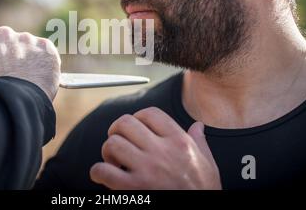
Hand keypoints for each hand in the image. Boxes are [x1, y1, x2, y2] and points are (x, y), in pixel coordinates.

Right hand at [0, 26, 60, 102]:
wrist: (12, 105)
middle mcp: (4, 33)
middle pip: (7, 45)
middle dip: (9, 59)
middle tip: (11, 80)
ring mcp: (27, 39)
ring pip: (27, 48)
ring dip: (27, 60)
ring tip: (25, 82)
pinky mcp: (46, 47)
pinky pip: (45, 53)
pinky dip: (43, 64)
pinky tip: (37, 78)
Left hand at [90, 107, 221, 189]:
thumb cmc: (203, 191)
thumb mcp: (207, 164)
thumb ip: (199, 142)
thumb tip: (198, 125)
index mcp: (179, 142)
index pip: (150, 113)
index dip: (138, 117)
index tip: (136, 128)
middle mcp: (162, 152)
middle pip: (126, 123)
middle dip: (117, 130)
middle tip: (119, 140)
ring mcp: (146, 170)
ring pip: (112, 144)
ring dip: (108, 151)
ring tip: (113, 161)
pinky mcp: (134, 189)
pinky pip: (103, 171)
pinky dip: (98, 171)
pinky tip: (103, 176)